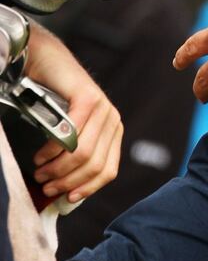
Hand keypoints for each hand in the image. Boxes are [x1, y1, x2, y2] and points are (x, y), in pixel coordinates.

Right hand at [27, 23, 122, 202]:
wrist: (46, 61)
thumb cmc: (54, 101)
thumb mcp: (71, 133)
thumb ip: (75, 158)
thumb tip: (69, 195)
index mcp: (113, 131)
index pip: (108, 171)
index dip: (87, 189)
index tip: (66, 198)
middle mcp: (113, 119)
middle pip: (94, 165)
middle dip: (67, 181)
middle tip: (45, 185)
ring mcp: (103, 107)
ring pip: (83, 153)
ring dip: (57, 168)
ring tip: (40, 171)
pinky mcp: (88, 98)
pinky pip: (72, 135)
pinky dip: (52, 150)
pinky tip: (41, 154)